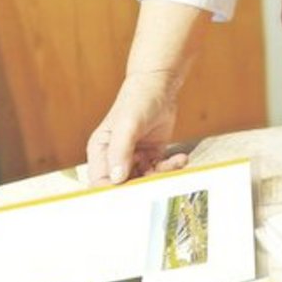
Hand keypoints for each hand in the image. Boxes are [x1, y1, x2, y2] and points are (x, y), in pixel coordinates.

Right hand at [85, 71, 188, 185]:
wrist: (160, 87)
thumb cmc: (137, 101)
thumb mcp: (127, 125)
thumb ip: (120, 151)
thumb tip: (117, 178)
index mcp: (100, 152)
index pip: (100, 182)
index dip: (112, 192)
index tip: (130, 195)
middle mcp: (115, 158)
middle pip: (124, 185)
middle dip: (142, 185)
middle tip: (159, 178)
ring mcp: (134, 157)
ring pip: (144, 179)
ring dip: (161, 175)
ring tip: (175, 163)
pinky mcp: (152, 155)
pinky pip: (160, 170)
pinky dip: (171, 167)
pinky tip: (180, 158)